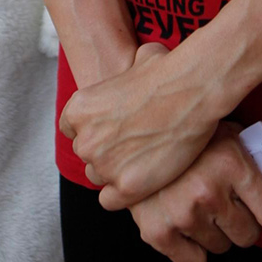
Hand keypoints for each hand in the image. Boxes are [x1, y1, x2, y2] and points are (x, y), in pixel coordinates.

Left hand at [59, 42, 219, 204]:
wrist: (190, 90)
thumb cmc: (166, 71)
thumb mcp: (135, 61)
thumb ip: (124, 73)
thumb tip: (136, 68)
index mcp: (79, 109)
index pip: (71, 129)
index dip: (93, 127)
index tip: (112, 126)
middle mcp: (85, 140)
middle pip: (86, 153)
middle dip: (105, 149)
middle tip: (133, 141)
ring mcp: (104, 166)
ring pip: (99, 177)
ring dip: (115, 171)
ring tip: (142, 159)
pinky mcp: (126, 188)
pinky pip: (111, 200)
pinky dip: (124, 193)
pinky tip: (142, 178)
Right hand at [126, 123, 261, 261]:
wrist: (133, 127)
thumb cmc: (187, 131)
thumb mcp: (225, 132)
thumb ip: (251, 157)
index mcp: (231, 163)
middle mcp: (208, 190)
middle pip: (249, 236)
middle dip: (242, 222)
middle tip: (229, 204)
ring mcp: (182, 214)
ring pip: (221, 247)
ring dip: (216, 231)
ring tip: (201, 205)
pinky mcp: (158, 232)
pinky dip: (193, 249)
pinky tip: (187, 224)